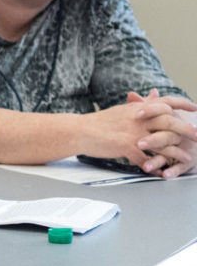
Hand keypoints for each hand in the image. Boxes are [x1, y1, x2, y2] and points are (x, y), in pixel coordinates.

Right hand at [82, 92, 196, 168]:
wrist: (79, 131)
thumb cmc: (99, 122)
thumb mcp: (123, 110)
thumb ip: (141, 104)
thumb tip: (155, 94)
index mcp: (138, 108)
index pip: (165, 101)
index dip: (182, 104)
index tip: (196, 107)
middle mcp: (138, 118)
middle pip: (169, 121)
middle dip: (187, 129)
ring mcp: (133, 133)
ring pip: (162, 142)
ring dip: (177, 152)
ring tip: (188, 158)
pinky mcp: (125, 147)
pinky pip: (146, 159)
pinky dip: (155, 166)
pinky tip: (162, 171)